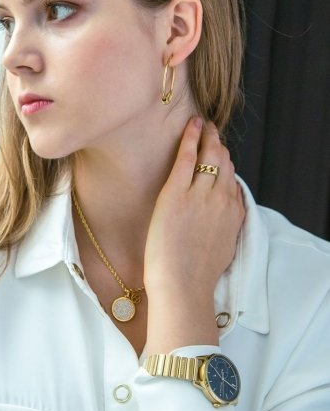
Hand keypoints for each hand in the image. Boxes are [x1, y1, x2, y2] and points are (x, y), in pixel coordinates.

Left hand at [144, 117, 244, 352]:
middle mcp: (221, 200)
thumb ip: (225, 228)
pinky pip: (187, 158)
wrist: (182, 285)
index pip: (233, 180)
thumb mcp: (223, 249)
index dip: (227, 165)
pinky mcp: (177, 193)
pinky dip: (190, 138)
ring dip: (207, 137)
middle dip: (219, 145)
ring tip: (203, 125)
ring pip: (210, 157)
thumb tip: (223, 220)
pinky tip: (190, 125)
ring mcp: (200, 194)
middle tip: (212, 131)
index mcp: (232, 214)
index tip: (220, 155)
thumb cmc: (196, 276)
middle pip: (225, 164)